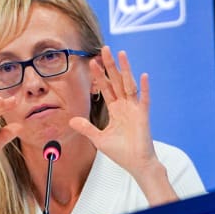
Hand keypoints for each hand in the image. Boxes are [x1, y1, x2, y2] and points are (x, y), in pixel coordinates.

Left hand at [70, 45, 177, 203]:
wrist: (136, 164)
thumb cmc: (121, 153)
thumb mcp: (99, 139)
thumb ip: (86, 128)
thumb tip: (71, 120)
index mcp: (116, 110)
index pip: (105, 88)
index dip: (98, 75)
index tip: (91, 62)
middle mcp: (125, 106)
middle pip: (116, 81)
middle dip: (110, 66)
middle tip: (104, 49)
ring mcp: (135, 109)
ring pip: (128, 84)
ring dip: (125, 69)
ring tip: (121, 54)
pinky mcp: (143, 115)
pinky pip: (143, 99)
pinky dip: (143, 87)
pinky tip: (142, 75)